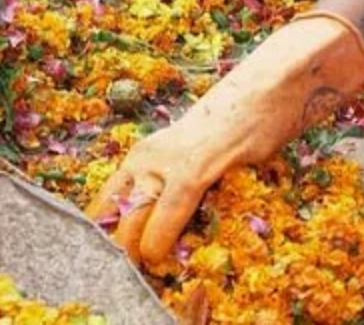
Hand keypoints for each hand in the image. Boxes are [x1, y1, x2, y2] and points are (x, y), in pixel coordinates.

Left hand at [86, 13, 363, 272]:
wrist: (261, 90)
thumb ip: (175, 190)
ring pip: (135, 210)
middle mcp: (148, 157)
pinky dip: (160, 230)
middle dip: (114, 244)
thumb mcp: (192, 161)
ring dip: (130, 244)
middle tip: (119, 272)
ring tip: (134, 270)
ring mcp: (170, 160)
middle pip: (115, 209)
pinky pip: (171, 203)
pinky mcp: (197, 163)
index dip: (103, 232)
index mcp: (142, 157)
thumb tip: (164, 229)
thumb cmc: (231, 130)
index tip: (102, 257)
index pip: (106, 200)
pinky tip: (153, 253)